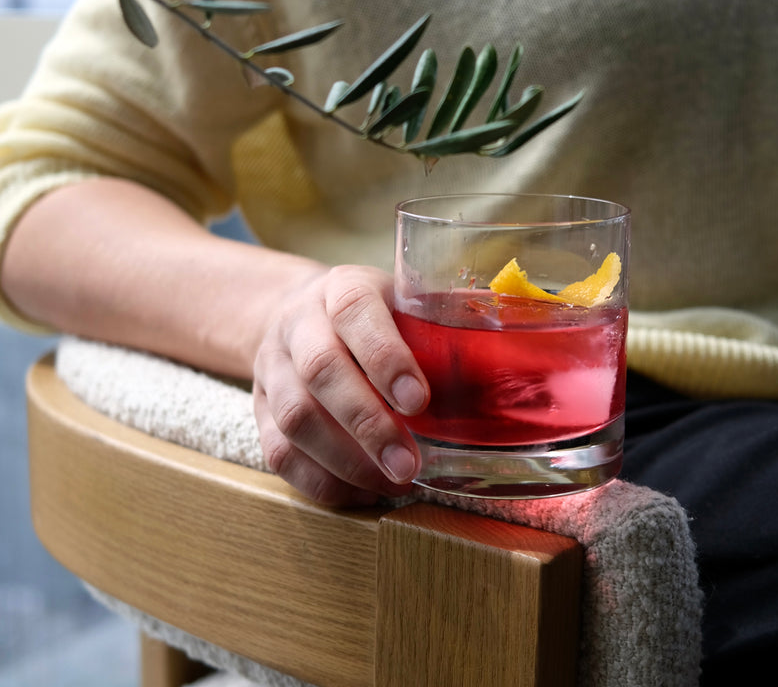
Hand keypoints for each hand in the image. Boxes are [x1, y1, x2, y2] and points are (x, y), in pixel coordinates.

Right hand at [253, 264, 428, 506]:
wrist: (297, 315)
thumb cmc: (371, 316)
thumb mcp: (402, 299)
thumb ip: (444, 324)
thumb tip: (516, 360)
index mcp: (341, 287)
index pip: (356, 312)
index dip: (385, 357)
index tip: (420, 401)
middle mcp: (299, 323)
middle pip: (320, 371)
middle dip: (368, 424)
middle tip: (409, 463)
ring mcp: (273, 367)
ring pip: (294, 417)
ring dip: (346, 460)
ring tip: (393, 483)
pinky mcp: (260, 408)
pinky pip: (279, 453)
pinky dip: (322, 480)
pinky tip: (362, 490)